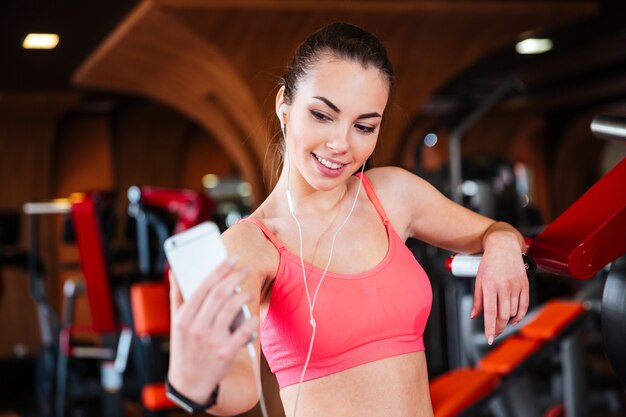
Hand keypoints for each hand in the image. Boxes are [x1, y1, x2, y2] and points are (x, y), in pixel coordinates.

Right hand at [167, 257, 258, 403]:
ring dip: (244, 296)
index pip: (203, 287)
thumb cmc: (184, 347)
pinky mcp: (226, 354)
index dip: (219, 270)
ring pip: (232, 309)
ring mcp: (212, 341)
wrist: (189, 383)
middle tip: (245, 269)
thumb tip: (176, 272)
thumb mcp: (176, 323)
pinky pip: (243, 332)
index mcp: (184, 318)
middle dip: (235, 277)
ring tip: (249, 292)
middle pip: (219, 294)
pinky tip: (254, 317)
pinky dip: (251, 322)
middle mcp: (197, 327)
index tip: (231, 258)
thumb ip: (177, 296)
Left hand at [471, 235, 528, 344]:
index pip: (490, 312)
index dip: (490, 328)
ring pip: (513, 312)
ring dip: (507, 321)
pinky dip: (519, 316)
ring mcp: (516, 285)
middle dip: (498, 328)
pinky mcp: (525, 284)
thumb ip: (478, 299)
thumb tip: (475, 316)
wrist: (504, 246)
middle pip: (503, 315)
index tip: (489, 339)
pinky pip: (524, 305)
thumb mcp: (479, 280)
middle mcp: (504, 286)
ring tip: (501, 322)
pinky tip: (513, 319)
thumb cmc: (489, 263)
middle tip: (494, 333)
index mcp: (489, 285)